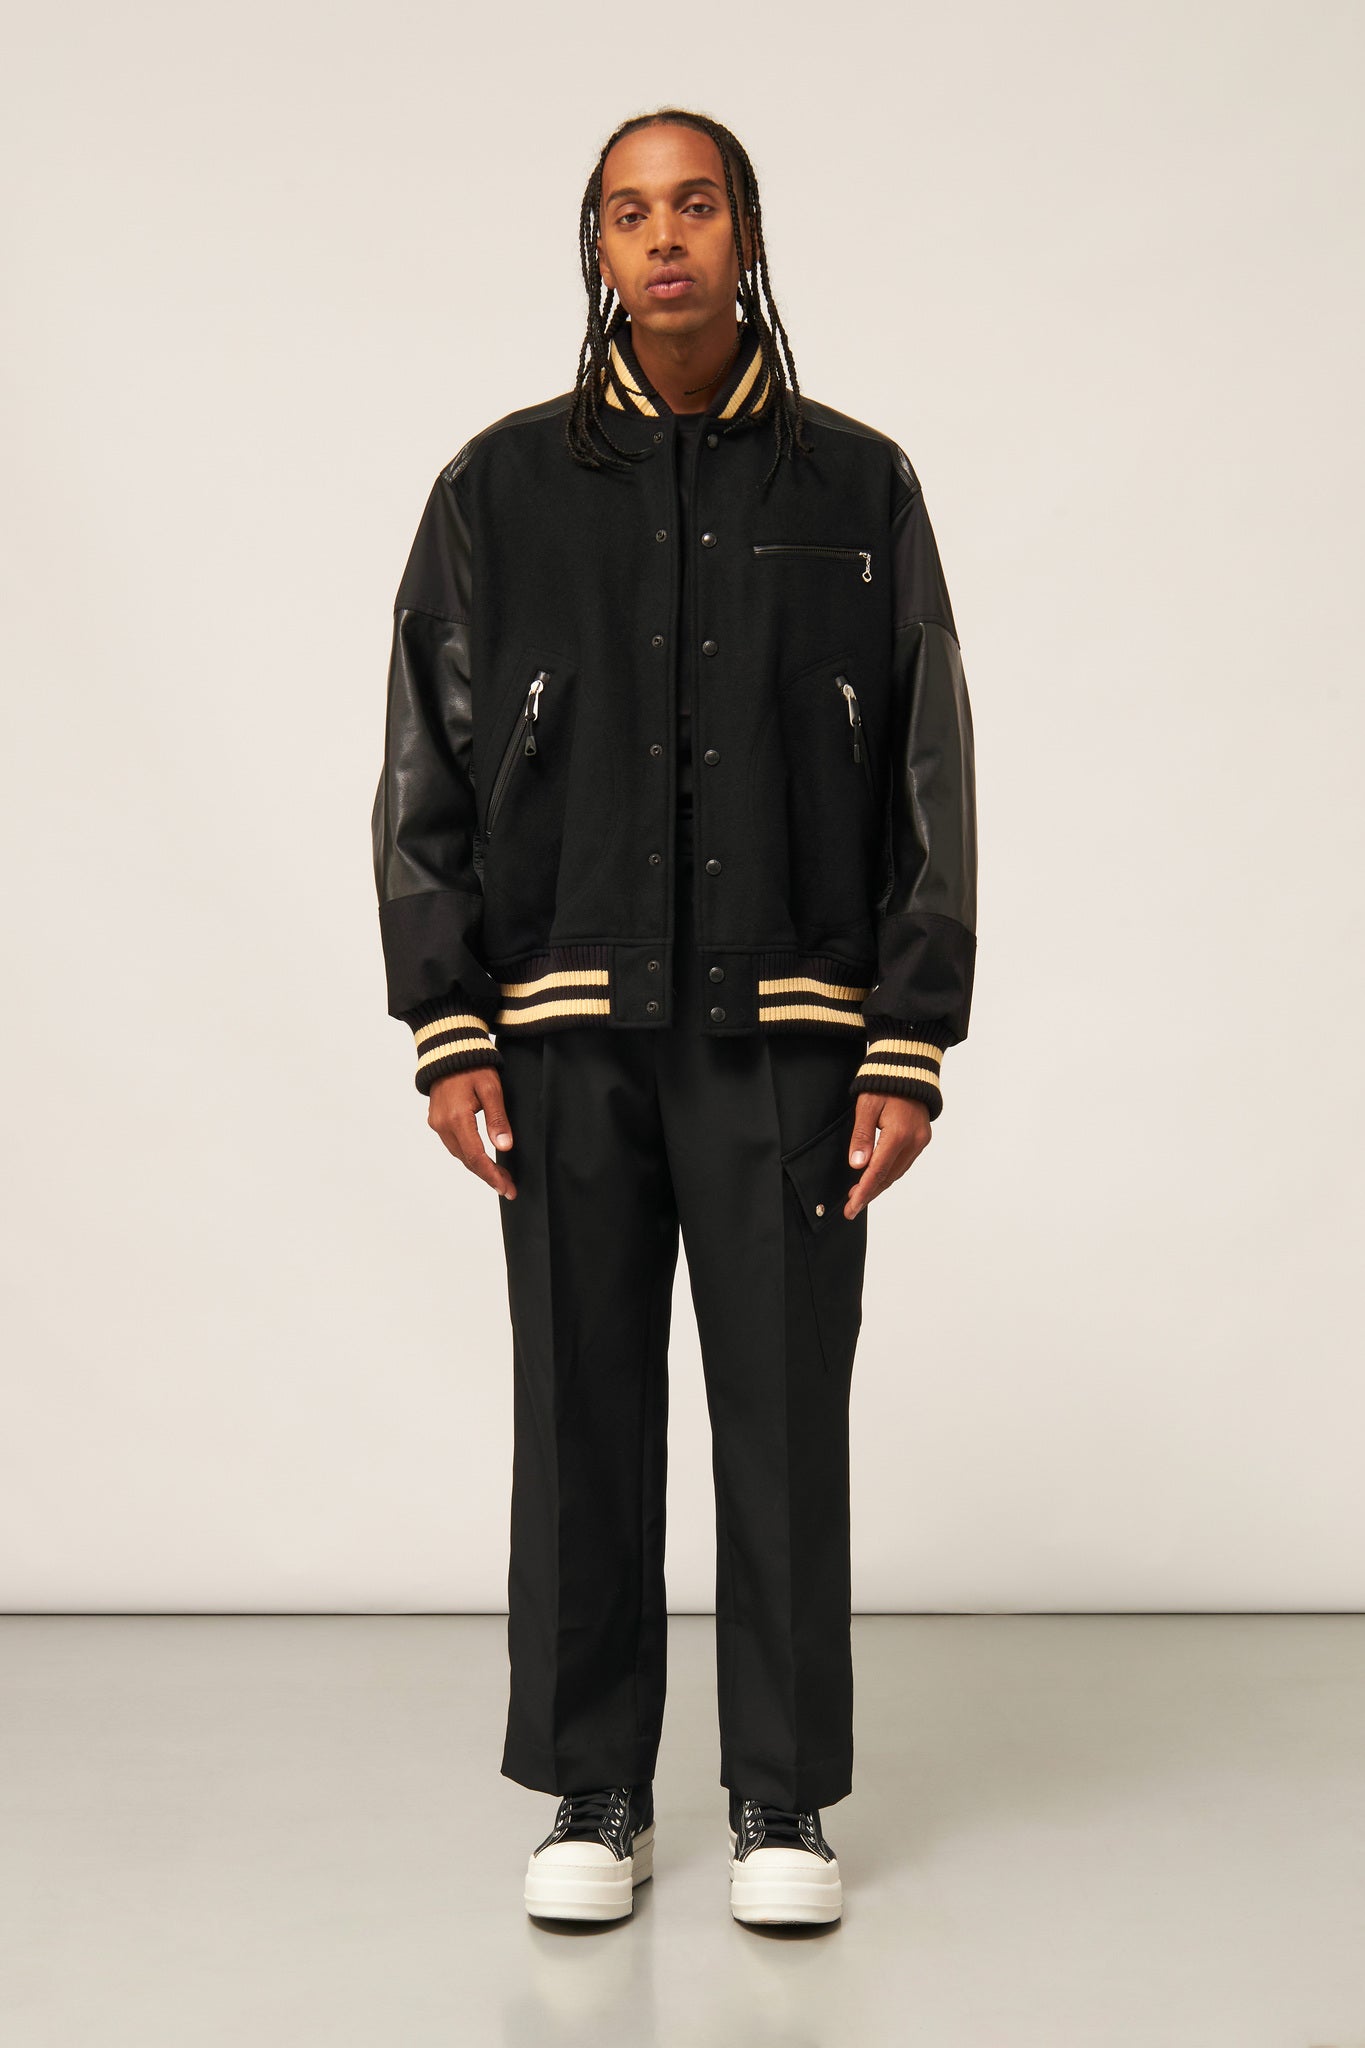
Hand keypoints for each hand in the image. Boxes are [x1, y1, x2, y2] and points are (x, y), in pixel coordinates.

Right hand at [426, 1066, 516, 1198]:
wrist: (449, 1049)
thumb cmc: (473, 1066)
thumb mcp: (491, 1089)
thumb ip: (497, 1119)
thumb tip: (504, 1147)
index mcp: (457, 1117)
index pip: (475, 1155)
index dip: (491, 1174)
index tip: (505, 1188)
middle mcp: (442, 1124)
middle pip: (467, 1159)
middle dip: (489, 1176)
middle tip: (509, 1188)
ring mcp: (437, 1123)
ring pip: (460, 1154)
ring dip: (480, 1168)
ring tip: (501, 1178)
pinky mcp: (437, 1120)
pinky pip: (454, 1145)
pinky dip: (470, 1156)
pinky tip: (484, 1161)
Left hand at [844, 1092, 931, 1215]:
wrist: (909, 1067)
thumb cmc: (884, 1084)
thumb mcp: (866, 1107)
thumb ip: (861, 1136)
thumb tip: (857, 1165)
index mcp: (899, 1134)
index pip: (877, 1172)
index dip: (863, 1192)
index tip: (851, 1208)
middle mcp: (914, 1141)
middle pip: (889, 1176)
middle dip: (869, 1193)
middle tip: (851, 1206)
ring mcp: (921, 1141)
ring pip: (897, 1172)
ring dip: (879, 1185)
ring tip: (860, 1194)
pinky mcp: (922, 1138)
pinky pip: (904, 1163)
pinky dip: (889, 1173)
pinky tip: (876, 1177)